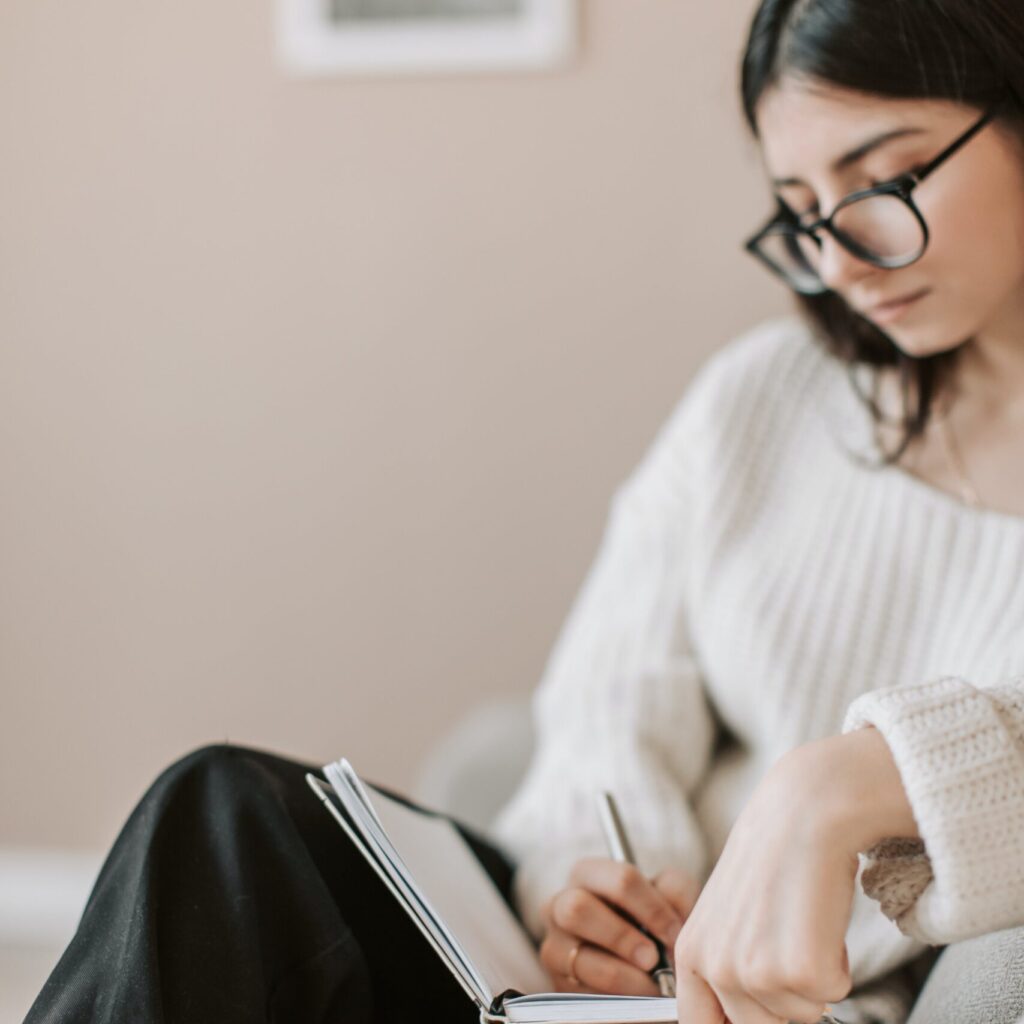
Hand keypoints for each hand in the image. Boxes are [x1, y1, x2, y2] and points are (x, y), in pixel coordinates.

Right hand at [539, 857, 701, 994]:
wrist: (638, 960)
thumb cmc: (650, 918)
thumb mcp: (667, 896)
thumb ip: (675, 892)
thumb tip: (672, 921)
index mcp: (588, 874)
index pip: (620, 880)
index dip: (652, 908)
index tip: (675, 933)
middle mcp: (561, 905)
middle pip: (578, 909)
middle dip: (622, 937)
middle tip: (653, 959)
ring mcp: (554, 946)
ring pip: (578, 958)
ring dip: (621, 975)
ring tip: (650, 986)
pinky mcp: (558, 984)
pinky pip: (579, 993)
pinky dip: (613, 999)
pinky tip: (634, 1000)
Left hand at [673, 741, 866, 1023]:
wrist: (802, 814)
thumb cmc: (773, 860)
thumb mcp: (729, 915)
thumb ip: (727, 966)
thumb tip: (747, 1015)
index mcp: (691, 952)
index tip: (760, 1011)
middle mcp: (715, 967)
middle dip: (786, 997)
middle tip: (789, 940)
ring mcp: (755, 972)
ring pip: (802, 1014)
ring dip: (813, 978)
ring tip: (801, 921)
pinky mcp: (799, 971)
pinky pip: (833, 995)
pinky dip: (837, 964)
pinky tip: (819, 918)